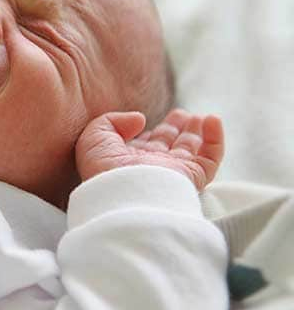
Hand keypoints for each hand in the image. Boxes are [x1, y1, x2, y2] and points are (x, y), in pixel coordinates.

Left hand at [75, 109, 224, 190]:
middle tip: (183, 114)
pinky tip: (213, 120)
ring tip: (201, 116)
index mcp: (129, 161)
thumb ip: (113, 121)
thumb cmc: (102, 168)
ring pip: (192, 151)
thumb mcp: (95, 137)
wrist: (122, 195)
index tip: (144, 120)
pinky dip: (216, 139)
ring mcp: (173, 173)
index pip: (146, 144)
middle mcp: (152, 167)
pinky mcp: (191, 178)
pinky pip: (210, 159)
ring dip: (198, 132)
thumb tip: (140, 119)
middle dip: (178, 129)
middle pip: (171, 146)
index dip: (149, 131)